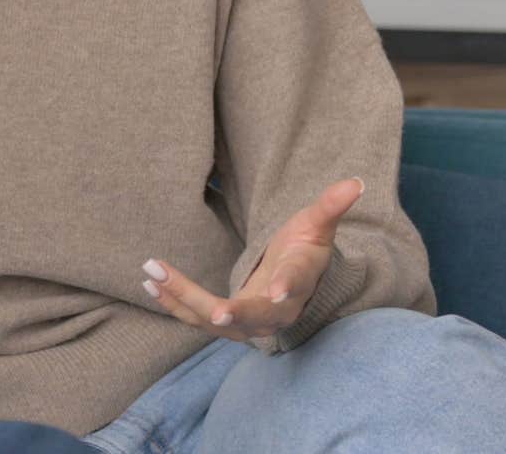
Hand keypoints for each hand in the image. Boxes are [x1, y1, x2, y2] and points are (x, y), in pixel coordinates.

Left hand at [140, 177, 362, 342]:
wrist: (295, 283)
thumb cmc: (305, 250)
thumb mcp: (317, 225)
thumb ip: (331, 206)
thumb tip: (356, 182)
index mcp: (300, 281)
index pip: (295, 285)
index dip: (287, 287)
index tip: (276, 290)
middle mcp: (275, 310)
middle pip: (248, 314)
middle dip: (215, 305)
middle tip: (186, 292)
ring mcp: (250, 322)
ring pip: (214, 320)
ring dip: (181, 300)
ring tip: (151, 275)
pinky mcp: (228, 323)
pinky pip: (197, 318)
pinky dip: (174, 304)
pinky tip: (149, 285)